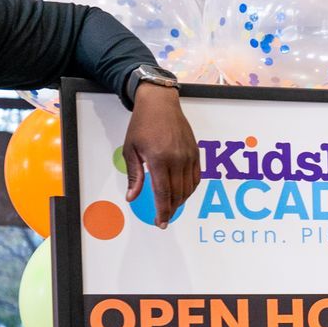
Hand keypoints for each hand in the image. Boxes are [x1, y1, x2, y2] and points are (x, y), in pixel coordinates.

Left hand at [123, 84, 198, 227]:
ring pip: (188, 188)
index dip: (162, 211)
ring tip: (171, 206)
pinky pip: (195, 178)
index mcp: (158, 159)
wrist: (160, 103)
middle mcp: (176, 159)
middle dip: (170, 210)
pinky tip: (181, 193)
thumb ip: (134, 176)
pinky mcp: (196, 153)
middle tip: (163, 219)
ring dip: (180, 201)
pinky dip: (189, 189)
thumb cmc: (143, 124)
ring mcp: (188, 156)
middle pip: (177, 194)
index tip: (160, 222)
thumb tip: (132, 197)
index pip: (163, 193)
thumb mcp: (131, 149)